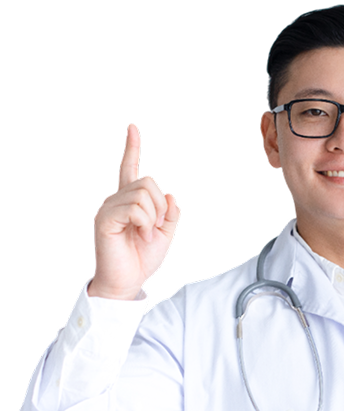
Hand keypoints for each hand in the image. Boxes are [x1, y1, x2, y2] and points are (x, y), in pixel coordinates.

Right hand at [89, 124, 180, 299]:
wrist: (128, 282)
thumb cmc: (142, 260)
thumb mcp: (165, 234)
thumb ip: (169, 214)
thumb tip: (170, 196)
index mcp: (129, 202)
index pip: (129, 170)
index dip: (132, 149)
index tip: (132, 128)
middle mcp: (116, 201)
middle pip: (147, 182)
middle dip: (160, 206)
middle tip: (156, 228)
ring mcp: (108, 209)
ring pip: (142, 194)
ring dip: (153, 217)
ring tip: (146, 235)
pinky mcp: (105, 220)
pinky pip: (134, 209)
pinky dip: (145, 224)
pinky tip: (142, 237)